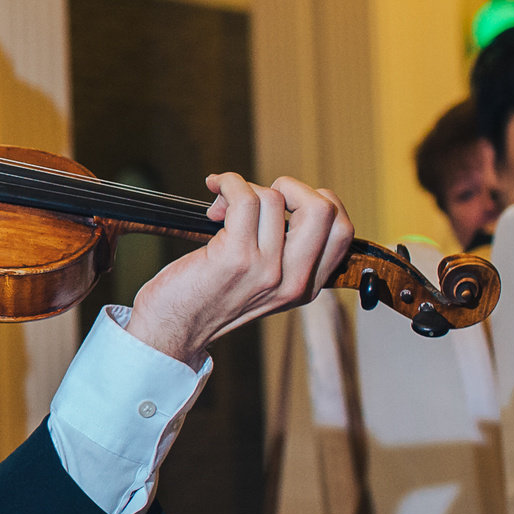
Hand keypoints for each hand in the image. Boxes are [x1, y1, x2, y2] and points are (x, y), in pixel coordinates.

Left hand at [125, 173, 351, 368]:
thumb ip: (283, 254)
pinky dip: (229, 183)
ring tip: (222, 205)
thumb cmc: (207, 299)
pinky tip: (215, 190)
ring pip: (275, 198)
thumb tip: (284, 198)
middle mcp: (292, 281)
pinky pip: (244, 198)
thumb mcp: (261, 286)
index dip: (318, 202)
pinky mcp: (235, 258)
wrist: (171, 330)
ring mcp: (266, 270)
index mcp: (305, 287)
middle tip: (260, 196)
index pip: (342, 231)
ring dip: (245, 188)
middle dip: (291, 187)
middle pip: (323, 209)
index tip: (286, 203)